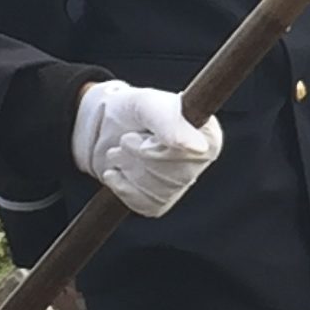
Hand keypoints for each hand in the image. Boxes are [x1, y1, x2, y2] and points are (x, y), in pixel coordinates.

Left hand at [71, 80, 222, 216]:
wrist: (102, 124)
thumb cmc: (130, 110)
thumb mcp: (146, 105)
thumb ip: (170, 121)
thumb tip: (198, 148)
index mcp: (207, 135)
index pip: (193, 156)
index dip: (159, 149)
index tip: (141, 135)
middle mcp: (199, 160)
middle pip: (175, 177)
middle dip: (140, 158)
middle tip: (126, 140)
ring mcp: (180, 183)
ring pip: (158, 191)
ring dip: (129, 169)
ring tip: (120, 152)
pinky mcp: (160, 201)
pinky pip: (145, 205)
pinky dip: (124, 188)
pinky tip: (116, 172)